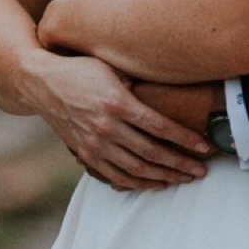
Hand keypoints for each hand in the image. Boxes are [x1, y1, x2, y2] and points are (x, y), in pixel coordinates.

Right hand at [24, 49, 211, 190]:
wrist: (43, 84)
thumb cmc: (82, 69)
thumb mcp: (111, 65)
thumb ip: (137, 79)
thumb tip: (171, 82)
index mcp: (117, 102)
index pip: (159, 126)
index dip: (185, 139)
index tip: (205, 147)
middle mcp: (106, 126)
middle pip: (152, 152)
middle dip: (180, 164)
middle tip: (201, 171)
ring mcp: (94, 143)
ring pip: (136, 168)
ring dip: (163, 176)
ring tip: (184, 178)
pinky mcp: (86, 154)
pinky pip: (116, 176)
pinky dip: (138, 183)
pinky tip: (156, 183)